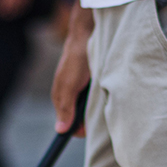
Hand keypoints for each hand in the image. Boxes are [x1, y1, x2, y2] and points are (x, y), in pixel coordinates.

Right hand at [51, 5, 92, 135]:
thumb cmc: (77, 60)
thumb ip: (65, 107)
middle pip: (79, 120)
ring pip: (88, 110)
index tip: (88, 131)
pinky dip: (100, 99)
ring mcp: (80, 91)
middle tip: (98, 110)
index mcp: (61, 99)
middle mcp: (70, 97)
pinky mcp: (91, 85)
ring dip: (96, 109)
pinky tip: (105, 93)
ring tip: (103, 100)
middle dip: (88, 120)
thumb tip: (60, 130)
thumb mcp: (70, 85)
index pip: (68, 125)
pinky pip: (95, 100)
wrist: (88, 36)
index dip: (78, 130)